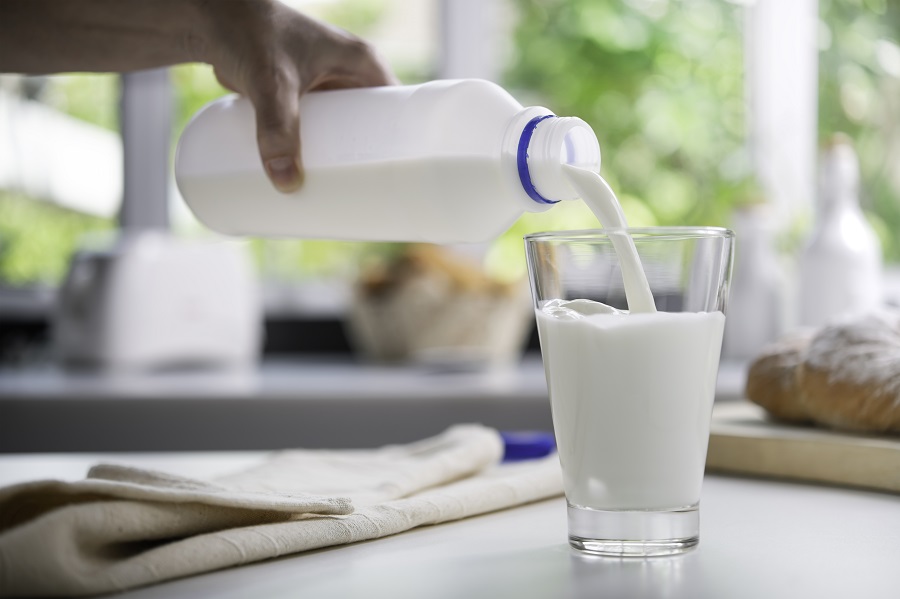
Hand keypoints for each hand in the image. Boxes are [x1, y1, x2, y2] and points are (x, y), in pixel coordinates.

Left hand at [201, 0, 395, 191]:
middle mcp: (349, 75)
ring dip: (343, 161)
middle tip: (367, 198)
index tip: (400, 179)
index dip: (404, 144)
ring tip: (344, 197)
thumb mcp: (272, 83)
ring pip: (344, 133)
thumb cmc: (251, 35)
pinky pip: (320, 133)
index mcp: (363, 64)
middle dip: (370, 161)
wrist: (210, 20)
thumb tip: (287, 183)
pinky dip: (319, 154)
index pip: (399, 109)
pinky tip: (316, 180)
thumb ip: (278, 129)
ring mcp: (325, 89)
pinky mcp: (300, 100)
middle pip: (373, 128)